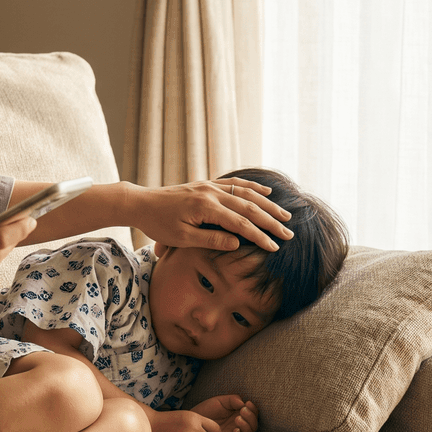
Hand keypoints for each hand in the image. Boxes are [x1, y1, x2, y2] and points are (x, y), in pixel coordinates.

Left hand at [131, 179, 293, 252]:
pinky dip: (253, 188)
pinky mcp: (208, 184)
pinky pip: (236, 184)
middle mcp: (211, 193)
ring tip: (286, 215)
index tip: (275, 247)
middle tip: (289, 234)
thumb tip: (237, 243)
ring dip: (268, 205)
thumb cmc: (159, 224)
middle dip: (271, 221)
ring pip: (246, 194)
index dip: (260, 236)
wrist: (142, 203)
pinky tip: (266, 194)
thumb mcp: (181, 238)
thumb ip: (210, 239)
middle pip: (249, 207)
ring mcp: (210, 186)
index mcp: (205, 208)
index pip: (240, 224)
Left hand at [189, 395, 257, 431]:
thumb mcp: (220, 401)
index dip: (253, 410)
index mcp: (239, 415)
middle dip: (251, 418)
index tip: (248, 403)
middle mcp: (238, 425)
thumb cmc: (207, 409)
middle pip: (253, 426)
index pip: (253, 415)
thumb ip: (233, 400)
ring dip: (247, 427)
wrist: (193, 418)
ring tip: (238, 418)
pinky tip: (235, 429)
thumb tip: (244, 403)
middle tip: (243, 410)